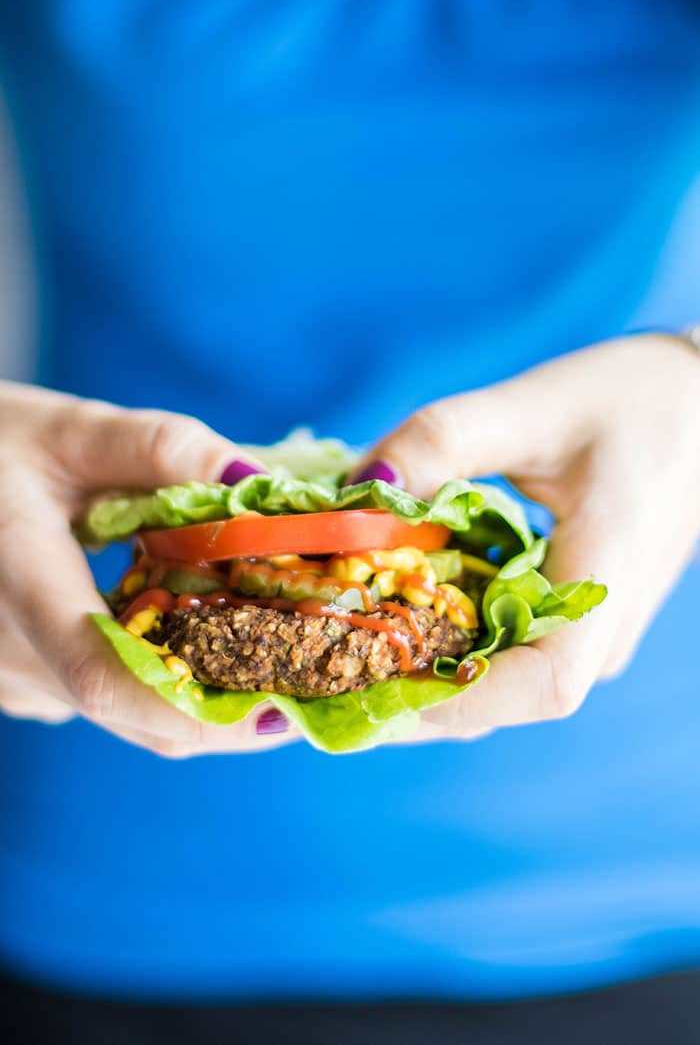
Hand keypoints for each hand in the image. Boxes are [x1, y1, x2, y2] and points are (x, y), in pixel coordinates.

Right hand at [0, 382, 295, 755]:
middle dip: (228, 707)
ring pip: (123, 713)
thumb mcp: (69, 430)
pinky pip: (106, 700)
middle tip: (313, 682)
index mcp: (14, 583)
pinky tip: (213, 644)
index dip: (198, 707)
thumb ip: (162, 450)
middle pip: (132, 710)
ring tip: (280, 659)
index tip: (282, 710)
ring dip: (203, 696)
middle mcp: (6, 652)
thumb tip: (260, 482)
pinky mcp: (23, 680)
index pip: (103, 675)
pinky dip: (166, 682)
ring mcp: (10, 677)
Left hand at [354, 336, 699, 740]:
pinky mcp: (561, 615)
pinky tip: (372, 614)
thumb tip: (357, 484)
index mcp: (609, 586)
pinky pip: (490, 648)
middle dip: (399, 694)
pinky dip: (429, 643)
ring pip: (486, 681)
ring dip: (406, 673)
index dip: (451, 698)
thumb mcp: (537, 406)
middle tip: (305, 672)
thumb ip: (445, 439)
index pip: (541, 685)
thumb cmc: (637, 400)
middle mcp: (596, 634)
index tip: (360, 678)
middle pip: (494, 699)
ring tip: (321, 650)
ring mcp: (581, 632)